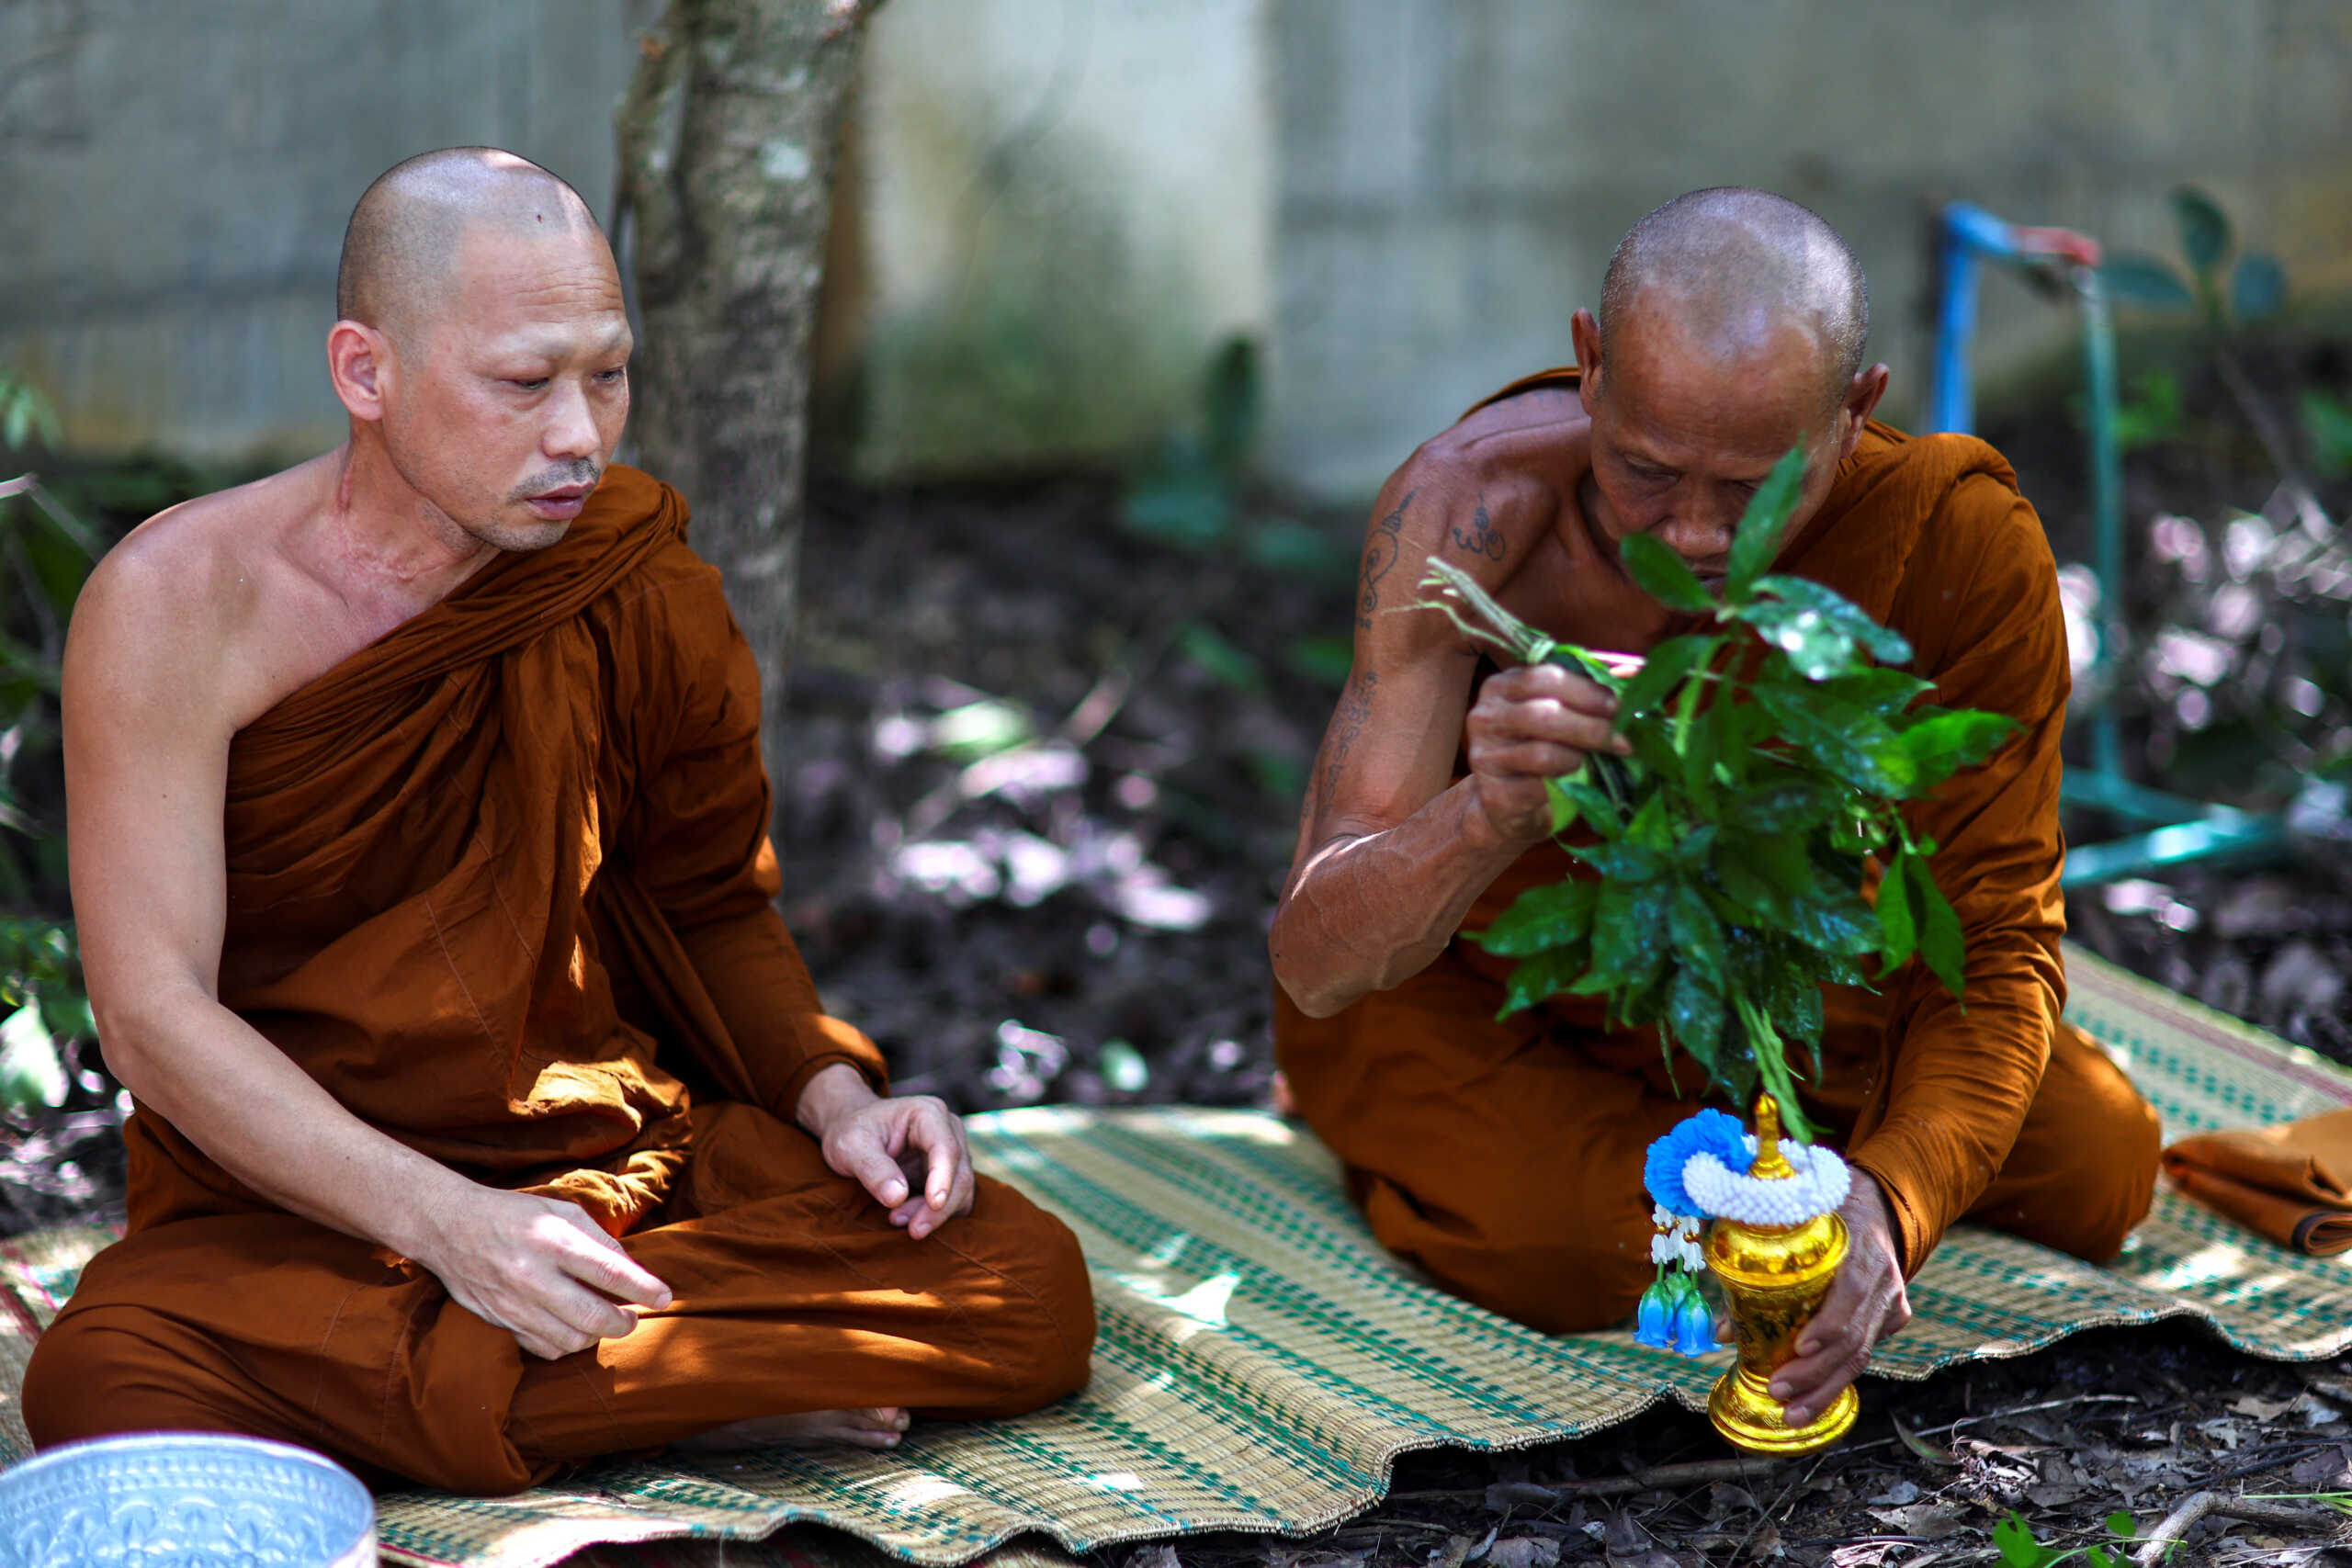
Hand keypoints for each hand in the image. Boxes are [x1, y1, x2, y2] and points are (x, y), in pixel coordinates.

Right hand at [412, 1183, 673, 1360]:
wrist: (450, 1228)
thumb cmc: (513, 1214)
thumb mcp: (560, 1210)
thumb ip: (598, 1238)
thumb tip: (631, 1268)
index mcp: (552, 1241)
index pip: (609, 1271)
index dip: (643, 1288)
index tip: (665, 1297)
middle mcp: (533, 1276)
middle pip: (593, 1317)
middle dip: (623, 1322)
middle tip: (632, 1317)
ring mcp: (513, 1304)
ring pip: (570, 1340)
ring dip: (596, 1335)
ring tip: (603, 1321)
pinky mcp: (499, 1322)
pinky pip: (543, 1348)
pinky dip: (566, 1344)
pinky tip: (572, 1328)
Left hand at [800, 1065, 975, 1239]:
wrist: (851, 1130)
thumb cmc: (851, 1132)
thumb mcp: (851, 1146)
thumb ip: (873, 1170)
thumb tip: (897, 1197)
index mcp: (927, 1114)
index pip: (945, 1148)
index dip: (943, 1178)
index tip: (934, 1204)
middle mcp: (948, 1130)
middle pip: (960, 1174)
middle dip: (938, 1207)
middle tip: (911, 1229)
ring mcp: (951, 1152)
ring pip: (962, 1191)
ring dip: (936, 1214)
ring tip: (898, 1220)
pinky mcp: (949, 1173)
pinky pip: (955, 1200)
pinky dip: (936, 1215)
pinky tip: (908, 1218)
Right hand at [1462, 663, 1630, 844]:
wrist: (1513, 804)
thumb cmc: (1543, 750)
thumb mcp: (1562, 715)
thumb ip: (1589, 693)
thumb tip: (1634, 673)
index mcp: (1502, 686)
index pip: (1545, 677)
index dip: (1587, 691)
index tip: (1619, 707)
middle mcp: (1485, 715)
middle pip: (1544, 714)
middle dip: (1592, 727)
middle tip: (1625, 741)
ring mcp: (1484, 754)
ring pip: (1542, 752)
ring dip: (1579, 757)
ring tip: (1597, 762)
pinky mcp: (1492, 791)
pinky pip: (1538, 786)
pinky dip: (1564, 783)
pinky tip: (1574, 782)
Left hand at [1768, 1169, 1911, 1424]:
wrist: (1878, 1201)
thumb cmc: (1822, 1207)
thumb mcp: (1793, 1215)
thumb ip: (1756, 1256)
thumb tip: (1722, 1330)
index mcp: (1861, 1246)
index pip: (1852, 1290)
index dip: (1829, 1322)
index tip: (1800, 1346)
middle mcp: (1883, 1278)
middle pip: (1854, 1335)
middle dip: (1816, 1371)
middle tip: (1778, 1391)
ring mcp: (1891, 1301)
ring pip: (1862, 1354)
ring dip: (1825, 1389)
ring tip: (1793, 1415)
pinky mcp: (1892, 1317)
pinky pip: (1865, 1353)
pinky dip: (1837, 1380)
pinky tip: (1814, 1404)